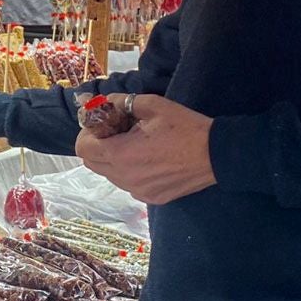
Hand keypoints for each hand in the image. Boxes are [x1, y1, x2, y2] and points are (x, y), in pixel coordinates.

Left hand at [75, 94, 216, 203]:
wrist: (217, 155)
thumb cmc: (185, 127)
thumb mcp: (153, 105)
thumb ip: (124, 102)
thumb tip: (108, 101)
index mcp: (121, 154)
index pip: (83, 149)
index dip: (86, 134)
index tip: (99, 124)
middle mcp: (125, 178)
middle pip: (92, 164)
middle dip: (96, 146)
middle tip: (113, 131)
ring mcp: (138, 191)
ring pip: (110, 176)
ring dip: (112, 159)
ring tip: (133, 143)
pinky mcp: (152, 198)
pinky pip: (128, 184)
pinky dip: (128, 171)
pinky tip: (147, 159)